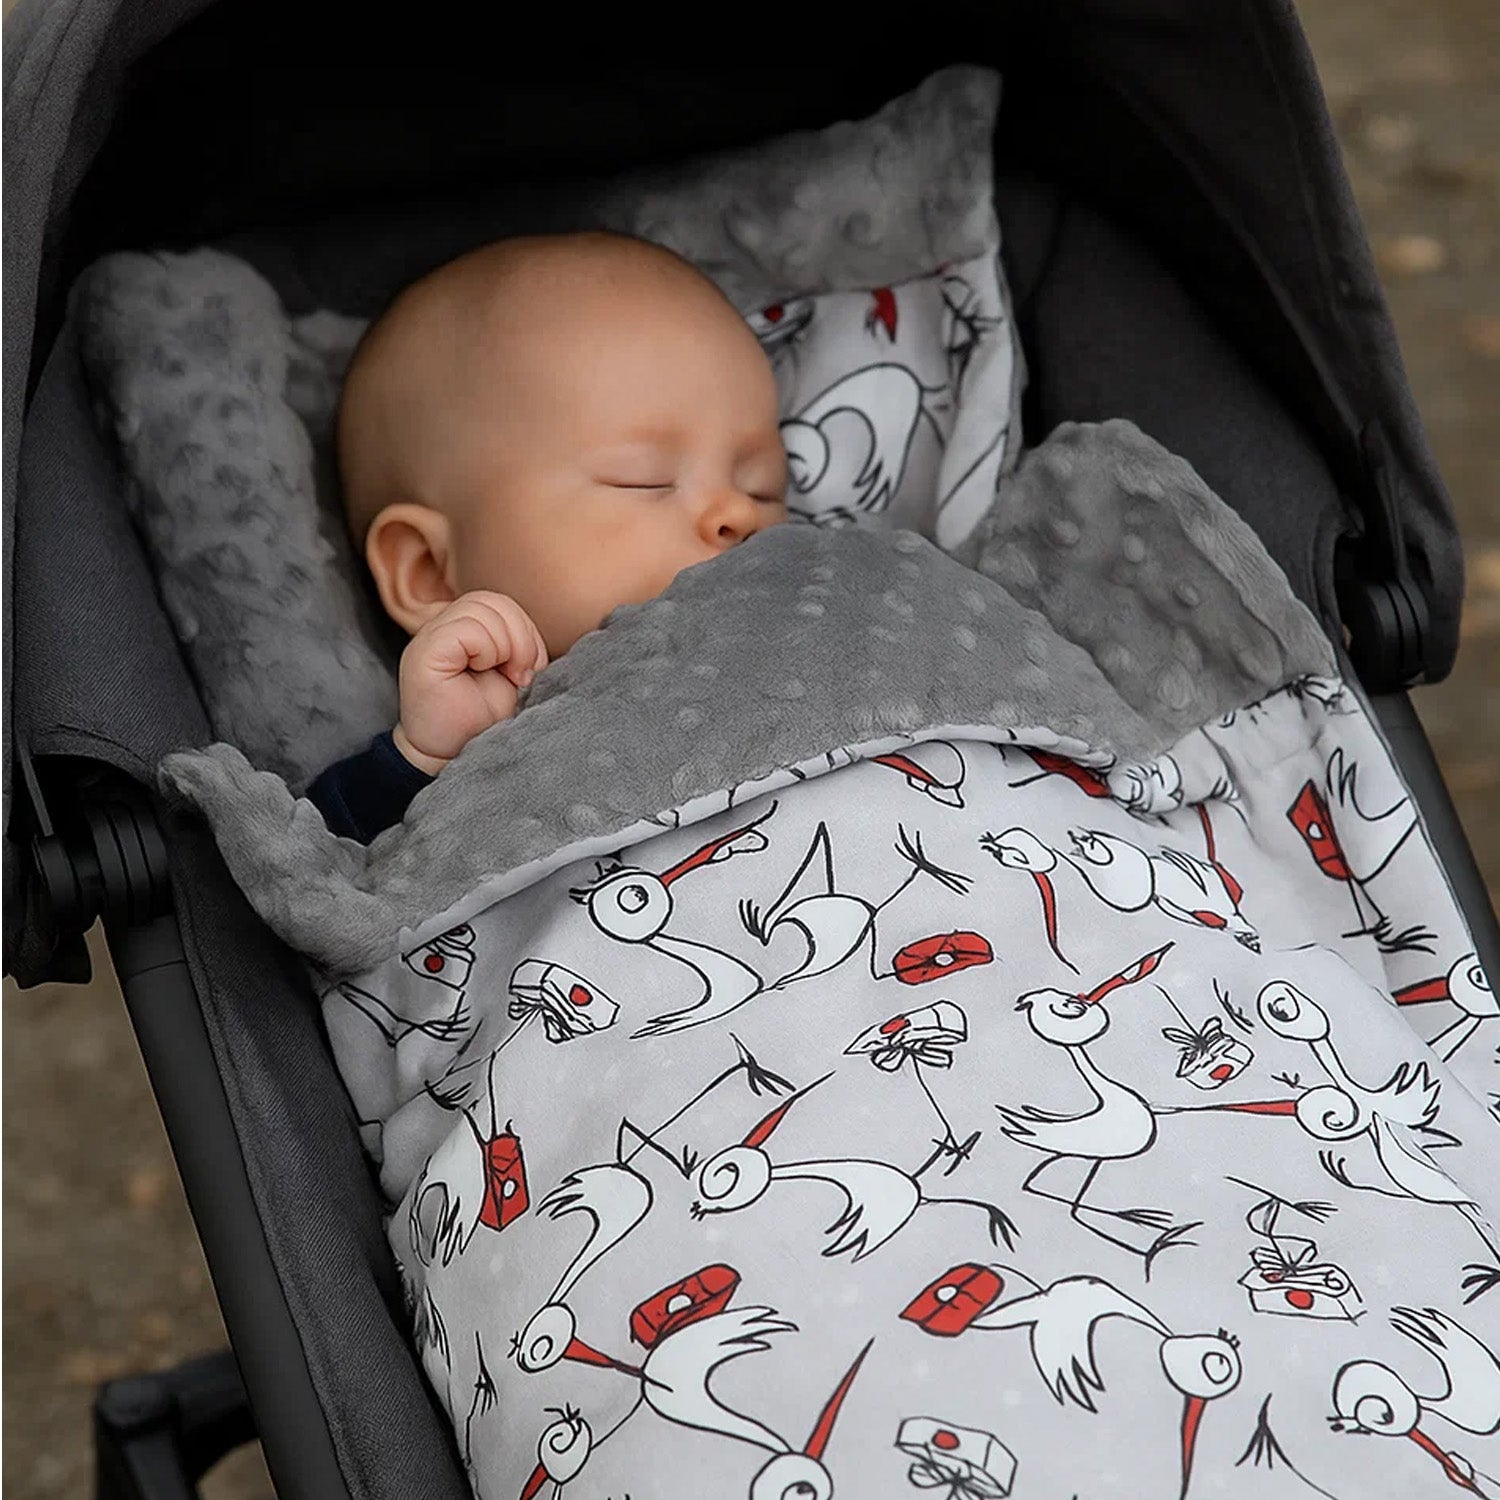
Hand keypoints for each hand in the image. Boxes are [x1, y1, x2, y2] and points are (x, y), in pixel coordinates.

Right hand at [393, 592, 548, 773]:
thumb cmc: (482, 721)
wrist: (451, 757)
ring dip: (506, 644)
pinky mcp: (425, 652)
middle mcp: (443, 626)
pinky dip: (486, 650)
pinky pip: (466, 628)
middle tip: (520, 676)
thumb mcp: (513, 675)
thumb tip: (535, 632)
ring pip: (481, 608)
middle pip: (494, 601)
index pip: (501, 604)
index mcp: (463, 628)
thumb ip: (519, 644)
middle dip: (521, 637)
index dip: (525, 631)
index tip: (527, 672)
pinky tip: (482, 673)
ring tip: (504, 676)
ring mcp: (430, 636)